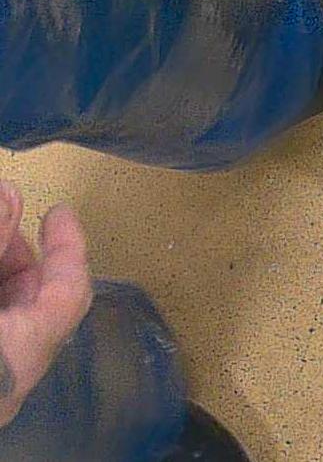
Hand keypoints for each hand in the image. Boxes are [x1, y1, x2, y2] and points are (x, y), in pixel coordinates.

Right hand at [0, 183, 91, 427]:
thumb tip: (10, 193)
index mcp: (20, 355)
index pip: (67, 293)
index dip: (68, 246)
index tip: (59, 211)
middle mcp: (10, 378)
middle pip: (32, 301)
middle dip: (17, 250)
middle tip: (1, 209)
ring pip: (9, 312)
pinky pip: (0, 326)